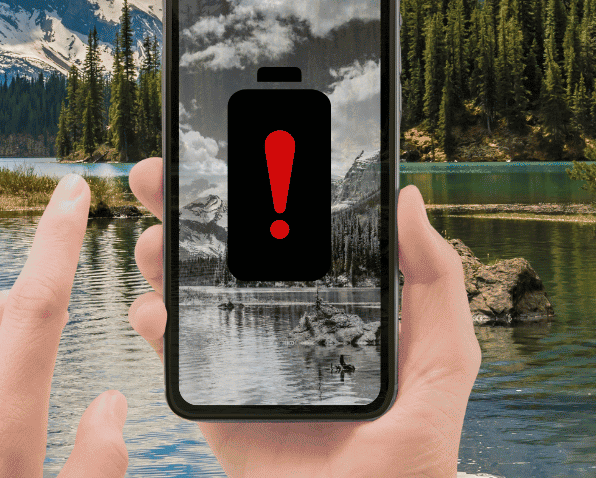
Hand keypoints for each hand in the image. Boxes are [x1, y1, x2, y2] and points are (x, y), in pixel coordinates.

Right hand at [127, 158, 479, 477]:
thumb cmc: (414, 450)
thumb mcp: (443, 358)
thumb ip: (436, 280)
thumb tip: (410, 197)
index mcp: (329, 301)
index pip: (286, 230)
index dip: (253, 186)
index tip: (228, 147)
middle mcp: (282, 320)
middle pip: (226, 250)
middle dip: (188, 208)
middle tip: (162, 175)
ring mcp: (245, 359)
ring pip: (191, 294)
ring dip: (165, 258)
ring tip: (155, 239)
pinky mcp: (218, 405)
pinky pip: (179, 360)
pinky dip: (156, 327)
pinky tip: (153, 308)